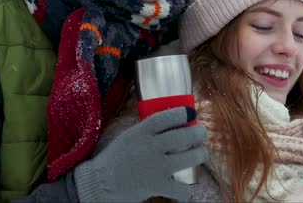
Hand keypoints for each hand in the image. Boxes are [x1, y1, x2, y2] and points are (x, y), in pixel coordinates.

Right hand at [73, 107, 208, 201]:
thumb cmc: (116, 158)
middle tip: (202, 133)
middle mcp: (149, 146)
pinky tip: (184, 188)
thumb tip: (173, 122)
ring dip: (200, 155)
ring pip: (190, 158)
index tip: (192, 113)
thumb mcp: (129, 136)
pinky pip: (181, 188)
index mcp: (140, 131)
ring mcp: (155, 166)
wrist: (100, 183)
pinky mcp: (157, 185)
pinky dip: (185, 190)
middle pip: (184, 135)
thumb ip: (148, 130)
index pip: (166, 117)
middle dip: (199, 133)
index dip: (182, 113)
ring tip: (201, 155)